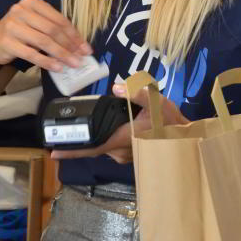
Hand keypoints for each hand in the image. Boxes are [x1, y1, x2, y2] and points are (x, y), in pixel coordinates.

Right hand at [0, 0, 91, 71]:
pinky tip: (57, 68)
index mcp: (31, 2)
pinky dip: (47, 62)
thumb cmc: (18, 32)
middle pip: (52, 30)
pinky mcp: (7, 42)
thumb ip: (52, 28)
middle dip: (70, 45)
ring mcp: (13, 26)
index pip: (58, 18)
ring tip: (73, 64)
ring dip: (61, 54)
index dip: (74, 34)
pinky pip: (31, 54)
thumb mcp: (34, 23)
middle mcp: (21, 10)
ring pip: (44, 42)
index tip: (85, 47)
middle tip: (81, 57)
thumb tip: (78, 45)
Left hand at [51, 80, 187, 164]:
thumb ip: (136, 92)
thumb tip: (116, 85)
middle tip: (78, 121)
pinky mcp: (131, 154)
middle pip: (96, 144)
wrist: (187, 137)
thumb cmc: (171, 122)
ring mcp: (126, 156)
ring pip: (105, 144)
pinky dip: (109, 136)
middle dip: (87, 134)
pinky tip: (115, 124)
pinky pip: (113, 145)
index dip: (72, 150)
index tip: (53, 152)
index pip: (92, 147)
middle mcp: (121, 152)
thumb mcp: (156, 101)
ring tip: (102, 119)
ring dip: (100, 134)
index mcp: (123, 139)